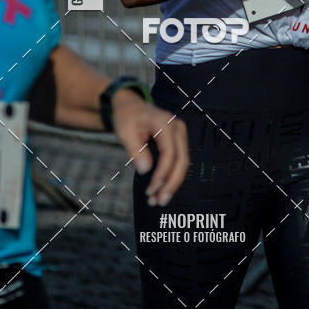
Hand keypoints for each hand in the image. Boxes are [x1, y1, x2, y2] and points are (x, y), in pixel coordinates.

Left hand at [111, 89, 188, 205]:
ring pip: (183, 162)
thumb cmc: (127, 118)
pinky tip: (161, 189)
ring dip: (173, 183)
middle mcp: (177, 127)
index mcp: (164, 123)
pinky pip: (179, 160)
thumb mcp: (125, 132)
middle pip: (182, 159)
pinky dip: (172, 176)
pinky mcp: (179, 140)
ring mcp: (181, 133)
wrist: (131, 106)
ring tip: (158, 200)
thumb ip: (135, 150)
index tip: (150, 191)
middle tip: (159, 202)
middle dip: (172, 183)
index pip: (169, 152)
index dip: (162, 173)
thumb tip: (145, 170)